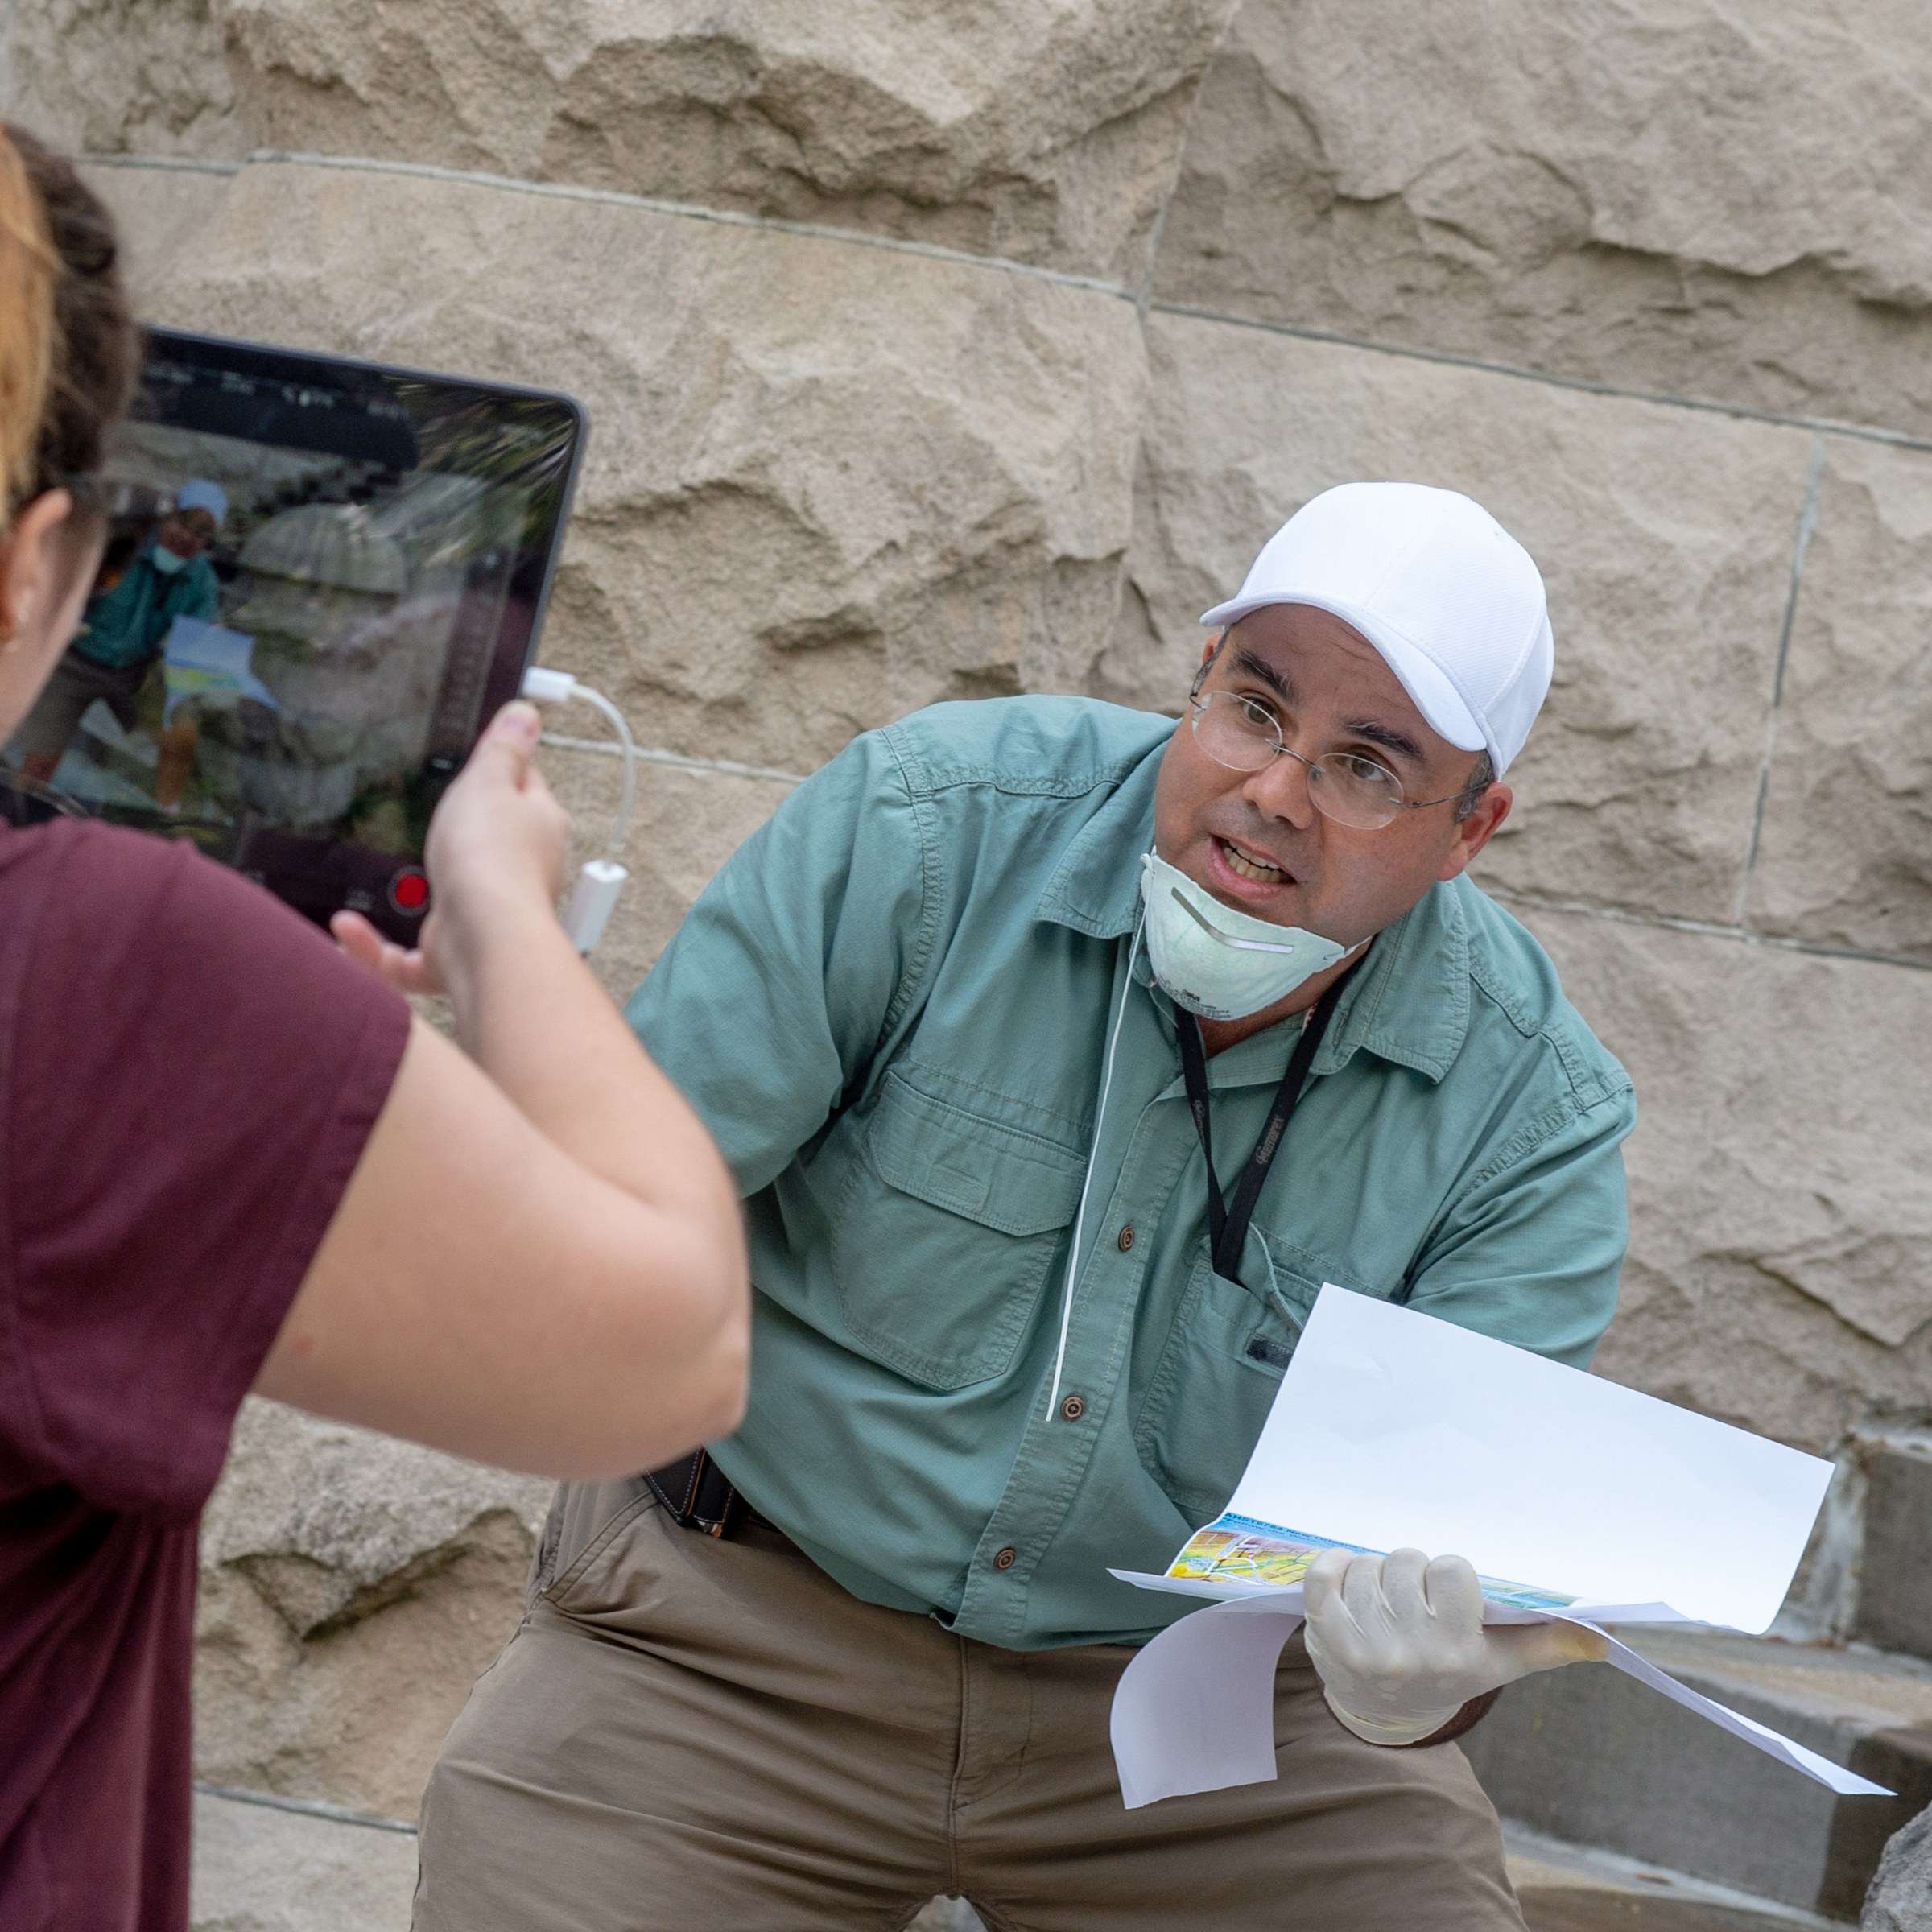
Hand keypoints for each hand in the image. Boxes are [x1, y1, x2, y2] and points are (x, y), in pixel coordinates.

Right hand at [333, 701, 570, 995]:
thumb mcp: (490, 781)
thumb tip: (527, 714)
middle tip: (419, 815)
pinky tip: (346, 928)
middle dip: (459, 835)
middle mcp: (521, 874)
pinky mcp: (453, 956)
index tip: (478, 760)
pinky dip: (374, 947)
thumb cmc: (492, 857)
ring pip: (449, 902)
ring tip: (381, 872)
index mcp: (538, 827)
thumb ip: (504, 748)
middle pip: (491, 844)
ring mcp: (487, 917)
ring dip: (414, 891)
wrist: (483, 937)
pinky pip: (406, 958)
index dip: (503, 771)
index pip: (526, 788)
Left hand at [1301, 1547, 1607, 1746]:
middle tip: (1409, 1599)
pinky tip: (1345, 1579)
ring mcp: (1367, 1646)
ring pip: (1368, 1565)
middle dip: (1407, 1572)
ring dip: (1371, 1573)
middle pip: (1406, 1561)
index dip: (1445, 1574)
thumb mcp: (1500, 1661)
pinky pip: (1324, 1574)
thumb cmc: (1448, 1671)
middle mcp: (1413, 1650)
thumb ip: (1549, 1643)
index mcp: (1458, 1650)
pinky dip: (1332, 1566)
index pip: (1451, 1568)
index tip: (1444, 1595)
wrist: (1384, 1708)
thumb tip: (1604, 1639)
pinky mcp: (1326, 1637)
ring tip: (1380, 1601)